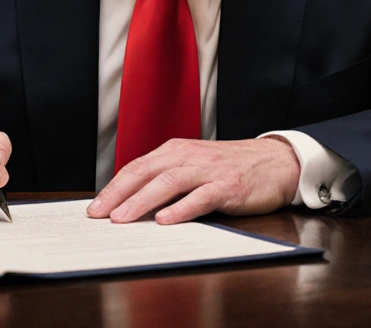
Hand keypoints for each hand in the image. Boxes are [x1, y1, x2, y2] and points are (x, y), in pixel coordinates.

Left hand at [87, 137, 300, 224]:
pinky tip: (165, 220)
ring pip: (168, 183)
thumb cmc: (232, 169)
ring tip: (123, 219)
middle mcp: (189, 156)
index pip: (137, 168)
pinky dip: (181, 208)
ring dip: (142, 201)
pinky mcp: (228, 186)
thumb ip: (168, 180)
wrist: (276, 162)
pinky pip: (200, 197)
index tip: (94, 208)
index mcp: (176, 151)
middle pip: (145, 173)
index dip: (113, 187)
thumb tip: (132, 203)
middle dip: (118, 194)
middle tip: (98, 214)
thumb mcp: (195, 168)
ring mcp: (208, 170)